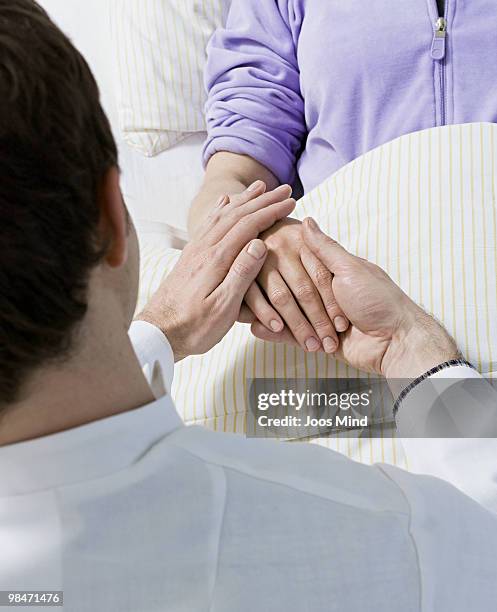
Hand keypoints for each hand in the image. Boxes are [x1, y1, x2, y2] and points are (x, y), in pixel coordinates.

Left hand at [136, 185, 295, 360]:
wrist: (158, 333)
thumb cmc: (194, 326)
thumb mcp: (223, 308)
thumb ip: (242, 274)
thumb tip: (260, 243)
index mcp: (216, 259)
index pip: (249, 226)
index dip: (271, 212)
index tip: (291, 203)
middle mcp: (204, 247)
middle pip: (237, 214)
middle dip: (263, 200)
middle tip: (285, 189)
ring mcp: (195, 249)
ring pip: (223, 215)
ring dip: (244, 199)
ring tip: (260, 187)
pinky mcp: (190, 255)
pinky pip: (208, 223)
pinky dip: (220, 208)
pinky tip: (224, 203)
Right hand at [252, 218, 459, 379]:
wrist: (394, 342)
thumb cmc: (378, 300)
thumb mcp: (350, 268)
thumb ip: (325, 249)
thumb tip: (307, 220)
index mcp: (333, 273)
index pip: (300, 267)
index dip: (283, 263)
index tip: (259, 254)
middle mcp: (324, 295)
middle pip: (290, 292)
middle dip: (275, 293)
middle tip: (249, 285)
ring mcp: (318, 319)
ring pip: (287, 315)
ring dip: (271, 314)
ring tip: (243, 310)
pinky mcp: (317, 342)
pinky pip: (289, 337)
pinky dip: (272, 333)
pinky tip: (255, 327)